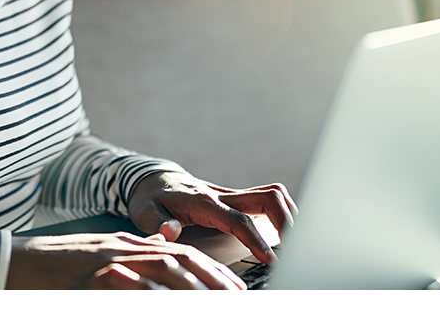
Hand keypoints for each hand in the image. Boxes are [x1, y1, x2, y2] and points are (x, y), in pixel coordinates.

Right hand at [6, 232, 245, 289]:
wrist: (11, 262)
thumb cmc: (52, 266)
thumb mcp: (98, 255)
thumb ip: (131, 253)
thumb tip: (162, 249)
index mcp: (125, 245)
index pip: (178, 253)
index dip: (210, 269)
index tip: (234, 285)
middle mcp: (120, 249)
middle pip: (178, 258)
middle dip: (213, 277)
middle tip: (237, 293)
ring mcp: (105, 262)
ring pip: (161, 268)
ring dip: (192, 284)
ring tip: (216, 297)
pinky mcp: (90, 277)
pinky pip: (129, 285)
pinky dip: (153, 291)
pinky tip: (167, 298)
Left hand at [127, 171, 297, 265]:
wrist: (153, 180)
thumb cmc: (150, 199)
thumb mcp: (144, 212)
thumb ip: (156, 222)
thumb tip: (169, 231)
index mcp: (203, 202)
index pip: (238, 220)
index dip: (257, 240)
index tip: (271, 259)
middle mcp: (222, 195)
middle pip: (267, 198)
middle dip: (286, 221)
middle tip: (294, 249)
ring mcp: (232, 194)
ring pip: (272, 194)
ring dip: (289, 214)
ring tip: (295, 241)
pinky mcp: (236, 198)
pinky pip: (267, 198)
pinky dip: (282, 212)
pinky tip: (284, 232)